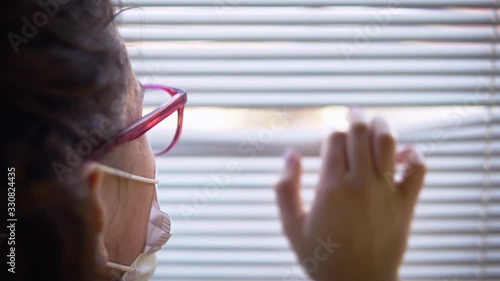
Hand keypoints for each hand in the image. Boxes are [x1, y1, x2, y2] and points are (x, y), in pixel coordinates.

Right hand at [275, 109, 425, 280]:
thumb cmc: (322, 258)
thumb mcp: (291, 225)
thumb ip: (285, 186)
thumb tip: (289, 154)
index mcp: (330, 186)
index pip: (334, 139)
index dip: (332, 131)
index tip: (331, 135)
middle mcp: (360, 183)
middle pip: (361, 132)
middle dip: (356, 116)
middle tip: (354, 111)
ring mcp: (386, 192)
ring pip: (388, 142)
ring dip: (382, 126)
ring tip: (377, 122)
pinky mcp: (405, 204)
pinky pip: (418, 169)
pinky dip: (415, 155)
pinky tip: (405, 153)